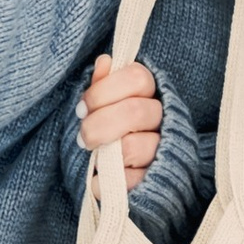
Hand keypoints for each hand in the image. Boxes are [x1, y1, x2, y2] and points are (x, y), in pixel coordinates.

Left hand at [78, 55, 163, 178]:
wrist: (116, 178)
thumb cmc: (106, 134)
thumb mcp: (101, 107)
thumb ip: (103, 85)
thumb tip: (104, 62)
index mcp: (148, 94)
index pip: (137, 78)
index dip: (104, 91)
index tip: (83, 108)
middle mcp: (161, 119)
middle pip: (136, 111)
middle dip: (99, 124)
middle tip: (83, 136)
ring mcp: (161, 150)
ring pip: (135, 146)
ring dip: (105, 153)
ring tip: (92, 156)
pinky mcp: (155, 181)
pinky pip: (132, 179)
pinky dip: (106, 180)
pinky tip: (98, 176)